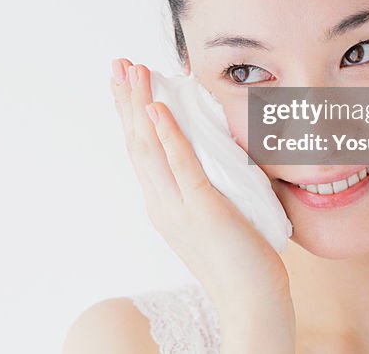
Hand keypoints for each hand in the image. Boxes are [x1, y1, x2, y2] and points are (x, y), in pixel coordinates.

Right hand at [110, 58, 295, 353]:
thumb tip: (211, 154)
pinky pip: (181, 165)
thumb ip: (205, 186)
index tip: (124, 81)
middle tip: (118, 62)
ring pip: (149, 147)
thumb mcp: (216, 214)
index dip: (129, 113)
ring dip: (139, 103)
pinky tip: (158, 107)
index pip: (139, 149)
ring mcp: (178, 207)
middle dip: (125, 99)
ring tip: (134, 70)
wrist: (250, 305)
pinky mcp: (203, 210)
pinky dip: (167, 134)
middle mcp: (161, 204)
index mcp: (162, 204)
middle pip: (135, 141)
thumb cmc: (242, 261)